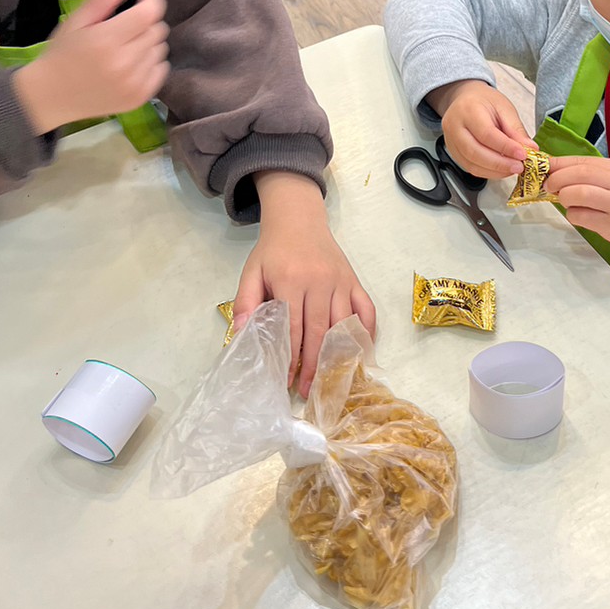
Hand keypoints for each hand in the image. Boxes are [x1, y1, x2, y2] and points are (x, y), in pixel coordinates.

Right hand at [13, 0, 168, 134]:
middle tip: (125, 29)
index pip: (149, 14)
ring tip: (126, 48)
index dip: (150, 3)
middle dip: (145, 24)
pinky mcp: (140, 97)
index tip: (141, 3)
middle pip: (158, 31)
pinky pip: (161, 70)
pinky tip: (131, 64)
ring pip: (161, 50)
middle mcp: (124, 63)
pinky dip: (151, 64)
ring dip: (149, 44)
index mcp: (107, 40)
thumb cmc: (62, 54)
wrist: (51, 96)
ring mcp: (134, 83)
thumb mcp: (76, 21)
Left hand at [233, 172, 375, 395]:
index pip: (294, 327)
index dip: (292, 357)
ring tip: (331, 378)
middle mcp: (321, 281)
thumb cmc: (273, 250)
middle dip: (315, 364)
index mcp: (293, 279)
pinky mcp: (354, 280)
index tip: (288, 379)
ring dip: (339, 354)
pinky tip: (361, 352)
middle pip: (320, 331)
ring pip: (344, 324)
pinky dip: (367, 332)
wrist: (298, 219)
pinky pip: (366, 309)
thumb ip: (246, 301)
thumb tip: (243, 332)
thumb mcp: (252, 271)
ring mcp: (341, 281)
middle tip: (309, 390)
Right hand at [430, 79, 533, 179]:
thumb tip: (530, 148)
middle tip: (519, 166)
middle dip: (500, 164)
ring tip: (513, 168)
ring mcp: (451, 141)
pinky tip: (501, 170)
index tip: (523, 154)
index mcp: (468, 110)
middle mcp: (454, 126)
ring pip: (471, 164)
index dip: (506, 147)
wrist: (465, 99)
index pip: (486, 133)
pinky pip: (470, 168)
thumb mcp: (504, 108)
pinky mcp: (453, 152)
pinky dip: (488, 172)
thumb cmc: (484, 101)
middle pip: (475, 152)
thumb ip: (516, 129)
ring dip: (495, 171)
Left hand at [547, 154, 609, 286]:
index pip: (584, 161)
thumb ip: (598, 177)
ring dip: (564, 198)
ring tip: (566, 202)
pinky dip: (573, 216)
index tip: (544, 168)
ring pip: (578, 194)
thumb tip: (560, 172)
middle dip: (556, 179)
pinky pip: (582, 217)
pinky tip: (579, 216)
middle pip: (579, 174)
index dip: (559, 164)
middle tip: (549, 187)